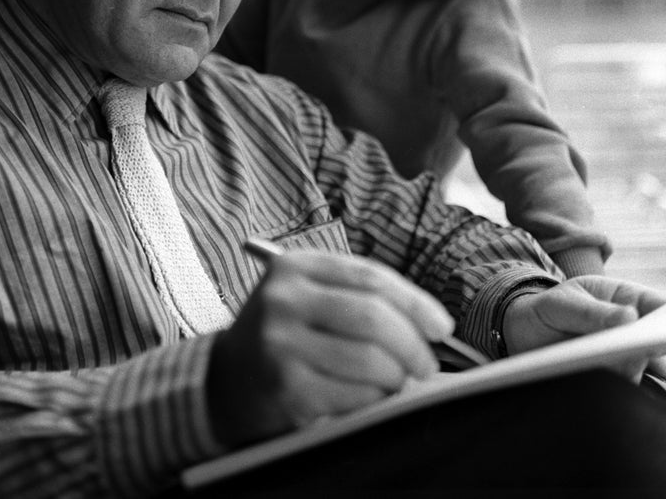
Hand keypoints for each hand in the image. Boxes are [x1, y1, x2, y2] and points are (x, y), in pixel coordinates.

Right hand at [206, 251, 454, 447]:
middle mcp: (283, 299)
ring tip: (396, 379)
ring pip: (368, 359)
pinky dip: (373, 398)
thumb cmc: (281, 333)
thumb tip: (428, 321)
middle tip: (425, 362)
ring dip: (396, 375)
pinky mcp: (285, 387)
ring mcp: (280, 344)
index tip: (440, 325)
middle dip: (412, 344)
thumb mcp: (307, 296)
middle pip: (373, 317)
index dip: (415, 302)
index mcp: (294, 267)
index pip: (371, 277)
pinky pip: (353, 395)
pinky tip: (368, 395)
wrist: (224, 378)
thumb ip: (357, 295)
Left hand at [502, 276, 665, 381]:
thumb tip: (630, 317)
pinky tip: (600, 386)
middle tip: (638, 350)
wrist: (523, 334)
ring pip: (644, 371)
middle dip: (650, 348)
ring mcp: (625, 359)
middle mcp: (634, 332)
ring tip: (612, 364)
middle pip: (658, 343)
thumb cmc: (550, 310)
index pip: (661, 307)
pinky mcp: (611, 383)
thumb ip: (592, 312)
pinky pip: (623, 390)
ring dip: (628, 370)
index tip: (663, 329)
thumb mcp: (563, 303)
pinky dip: (614, 390)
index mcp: (628, 300)